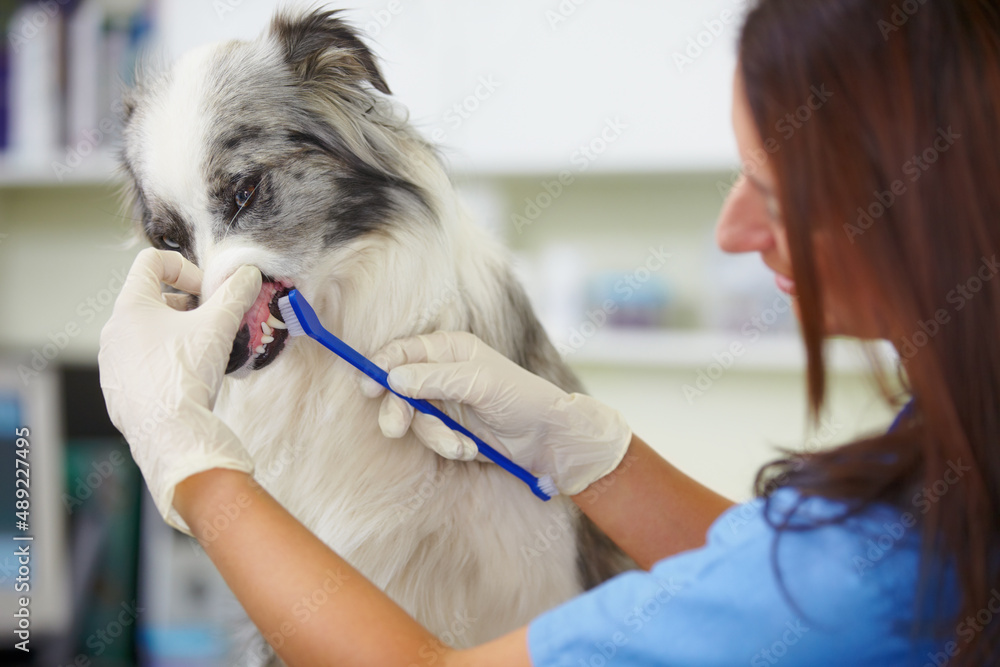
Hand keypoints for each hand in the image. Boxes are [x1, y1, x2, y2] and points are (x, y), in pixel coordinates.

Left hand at [98, 248, 261, 533]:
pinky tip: (190, 383)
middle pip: (151, 300)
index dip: (186, 268)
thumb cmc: (187, 373)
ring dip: (178, 336)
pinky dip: (167, 364)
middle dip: (187, 307)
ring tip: (205, 355)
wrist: (170, 434)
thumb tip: (249, 273)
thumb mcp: (218, 326)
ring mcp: (112, 364)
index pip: (151, 262)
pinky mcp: (118, 392)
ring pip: (147, 335)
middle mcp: (113, 332)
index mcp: (130, 307)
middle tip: (214, 324)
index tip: (208, 293)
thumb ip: (235, 293)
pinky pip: (143, 366)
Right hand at [360, 331, 630, 495]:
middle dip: (399, 410)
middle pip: (399, 387)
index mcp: (450, 349)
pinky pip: (431, 438)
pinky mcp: (450, 429)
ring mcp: (445, 402)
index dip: (382, 365)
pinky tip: (470, 449)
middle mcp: (443, 373)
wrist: (548, 439)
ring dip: (435, 436)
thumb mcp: (479, 383)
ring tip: (460, 446)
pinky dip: (448, 446)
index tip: (369, 386)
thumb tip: (392, 377)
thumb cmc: (521, 398)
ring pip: (415, 418)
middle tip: (394, 428)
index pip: (403, 351)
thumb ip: (433, 379)